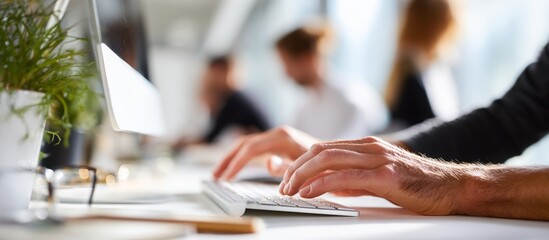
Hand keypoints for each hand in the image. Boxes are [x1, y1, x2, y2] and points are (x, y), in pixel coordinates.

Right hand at [213, 126, 318, 179]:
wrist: (335, 155)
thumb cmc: (324, 163)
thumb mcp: (307, 166)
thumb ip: (287, 166)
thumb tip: (268, 163)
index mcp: (283, 137)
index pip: (251, 149)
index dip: (236, 164)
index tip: (226, 178)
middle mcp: (277, 133)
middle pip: (244, 144)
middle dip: (228, 159)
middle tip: (215, 176)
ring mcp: (275, 136)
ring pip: (245, 144)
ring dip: (230, 158)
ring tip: (218, 174)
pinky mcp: (275, 143)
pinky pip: (252, 147)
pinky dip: (239, 157)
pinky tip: (232, 168)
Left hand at [279, 136, 463, 215]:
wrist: (452, 186)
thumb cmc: (418, 184)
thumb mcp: (380, 178)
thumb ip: (354, 180)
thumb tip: (329, 187)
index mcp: (367, 146)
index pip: (323, 148)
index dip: (301, 162)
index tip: (288, 177)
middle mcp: (370, 148)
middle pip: (320, 151)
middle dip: (295, 168)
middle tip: (282, 185)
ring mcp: (378, 159)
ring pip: (328, 160)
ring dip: (303, 175)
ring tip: (289, 190)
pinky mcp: (386, 175)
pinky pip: (346, 177)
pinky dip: (322, 184)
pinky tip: (309, 192)